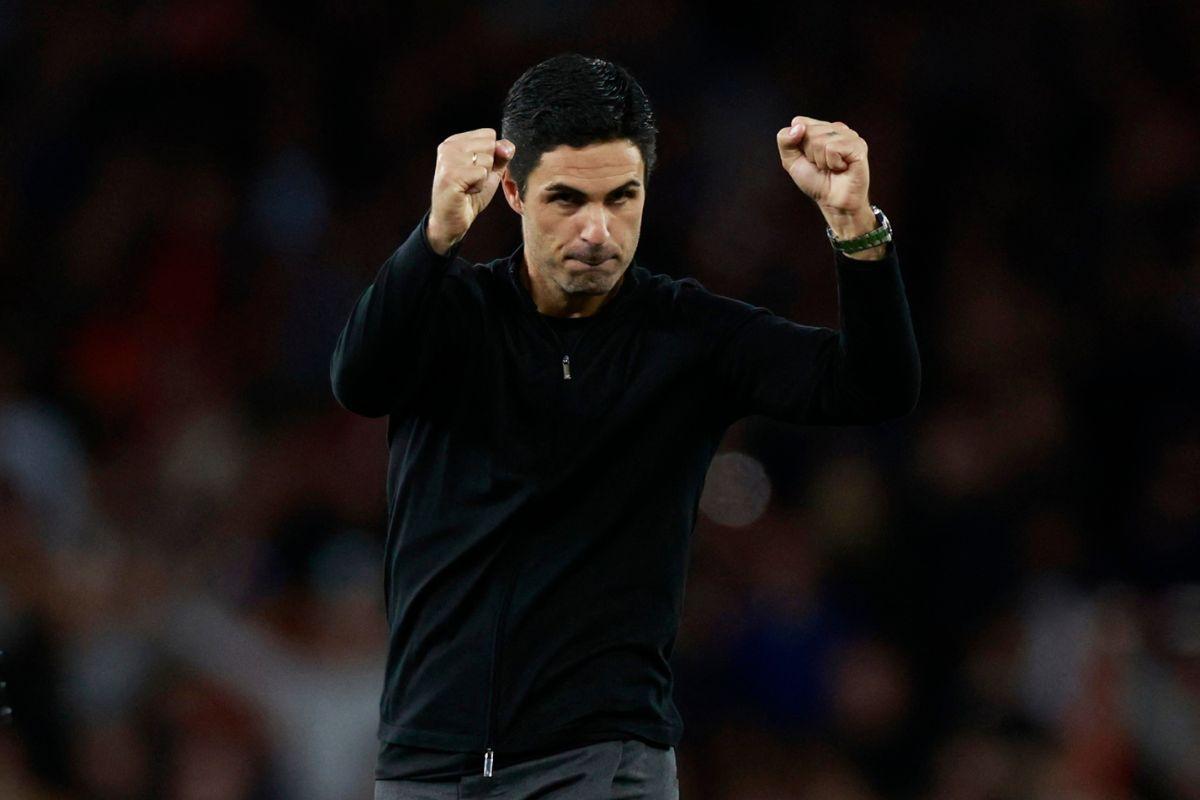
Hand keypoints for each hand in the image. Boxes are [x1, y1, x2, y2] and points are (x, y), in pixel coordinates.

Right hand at [428, 128, 515, 253]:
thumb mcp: (490, 172)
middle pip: (489, 145)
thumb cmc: (470, 195)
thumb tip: (508, 146)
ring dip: (482, 178)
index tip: (474, 171)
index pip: (489, 135)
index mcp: (455, 141)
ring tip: (467, 186)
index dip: (490, 156)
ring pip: (486, 159)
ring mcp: (448, 159)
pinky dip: (478, 186)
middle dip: (487, 167)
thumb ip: (501, 155)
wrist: (452, 221)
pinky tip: (465, 192)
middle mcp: (449, 146)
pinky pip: (481, 173)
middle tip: (471, 181)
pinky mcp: (451, 174)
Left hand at [776, 115, 869, 214]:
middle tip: (822, 166)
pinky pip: (833, 148)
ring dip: (821, 161)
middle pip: (808, 132)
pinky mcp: (858, 145)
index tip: (808, 158)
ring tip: (832, 168)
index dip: (798, 144)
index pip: (799, 122)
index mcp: (822, 128)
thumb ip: (785, 140)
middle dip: (810, 154)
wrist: (833, 201)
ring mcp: (849, 135)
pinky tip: (841, 168)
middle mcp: (836, 128)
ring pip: (820, 140)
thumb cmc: (816, 181)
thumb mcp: (792, 161)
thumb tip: (798, 126)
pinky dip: (832, 163)